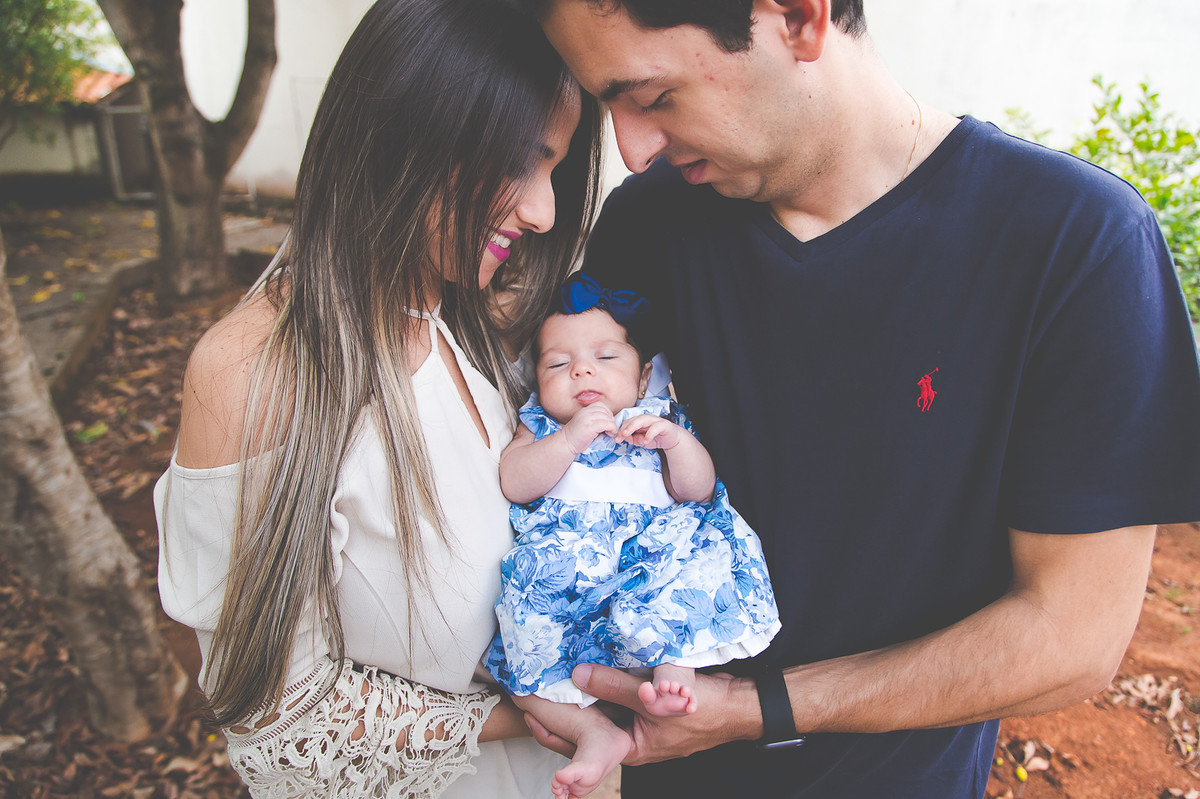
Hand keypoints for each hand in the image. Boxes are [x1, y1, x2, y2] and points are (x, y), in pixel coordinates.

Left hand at [526, 664, 755, 764]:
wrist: (738, 705)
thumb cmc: (704, 711)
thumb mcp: (655, 700)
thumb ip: (615, 687)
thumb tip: (577, 676)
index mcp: (630, 750)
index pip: (583, 749)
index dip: (554, 733)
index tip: (529, 719)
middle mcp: (628, 741)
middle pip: (582, 735)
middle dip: (553, 720)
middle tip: (524, 700)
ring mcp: (635, 725)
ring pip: (594, 717)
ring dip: (571, 704)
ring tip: (540, 689)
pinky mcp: (641, 707)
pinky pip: (610, 701)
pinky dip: (594, 690)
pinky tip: (578, 675)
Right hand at [561, 404, 617, 453]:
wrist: (565, 444)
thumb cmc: (576, 437)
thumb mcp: (584, 423)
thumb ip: (593, 419)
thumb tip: (609, 420)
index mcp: (584, 410)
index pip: (600, 405)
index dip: (607, 413)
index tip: (606, 423)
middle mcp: (585, 412)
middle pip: (605, 410)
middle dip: (610, 419)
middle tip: (609, 429)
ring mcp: (587, 418)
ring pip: (607, 417)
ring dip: (612, 425)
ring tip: (609, 432)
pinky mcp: (590, 427)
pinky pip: (607, 424)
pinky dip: (612, 429)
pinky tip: (609, 434)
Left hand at [616, 415, 682, 450]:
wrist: (672, 440)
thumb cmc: (656, 438)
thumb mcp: (641, 441)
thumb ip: (633, 439)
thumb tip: (624, 437)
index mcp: (639, 421)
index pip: (627, 423)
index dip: (621, 430)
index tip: (616, 439)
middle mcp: (646, 419)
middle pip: (633, 419)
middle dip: (624, 428)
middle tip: (619, 437)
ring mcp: (655, 420)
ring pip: (642, 419)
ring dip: (633, 426)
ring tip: (627, 434)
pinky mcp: (664, 425)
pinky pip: (655, 427)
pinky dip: (649, 434)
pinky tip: (645, 441)